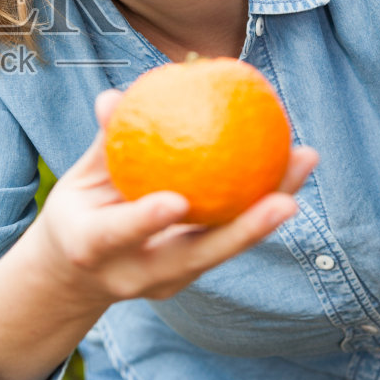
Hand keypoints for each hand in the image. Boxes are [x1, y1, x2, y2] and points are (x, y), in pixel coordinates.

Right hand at [15, 88, 318, 314]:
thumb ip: (102, 144)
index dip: (146, 220)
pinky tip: (289, 165)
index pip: (120, 235)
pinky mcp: (189, 277)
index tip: (176, 202)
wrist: (75, 280)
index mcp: (92, 249)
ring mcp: (167, 282)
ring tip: (304, 162)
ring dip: (269, 215)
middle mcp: (135, 275)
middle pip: (196, 257)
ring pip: (224, 249)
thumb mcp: (77, 182)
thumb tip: (114, 97)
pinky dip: (259, 208)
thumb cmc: (76, 215)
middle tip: (284, 200)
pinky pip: (228, 240)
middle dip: (243, 234)